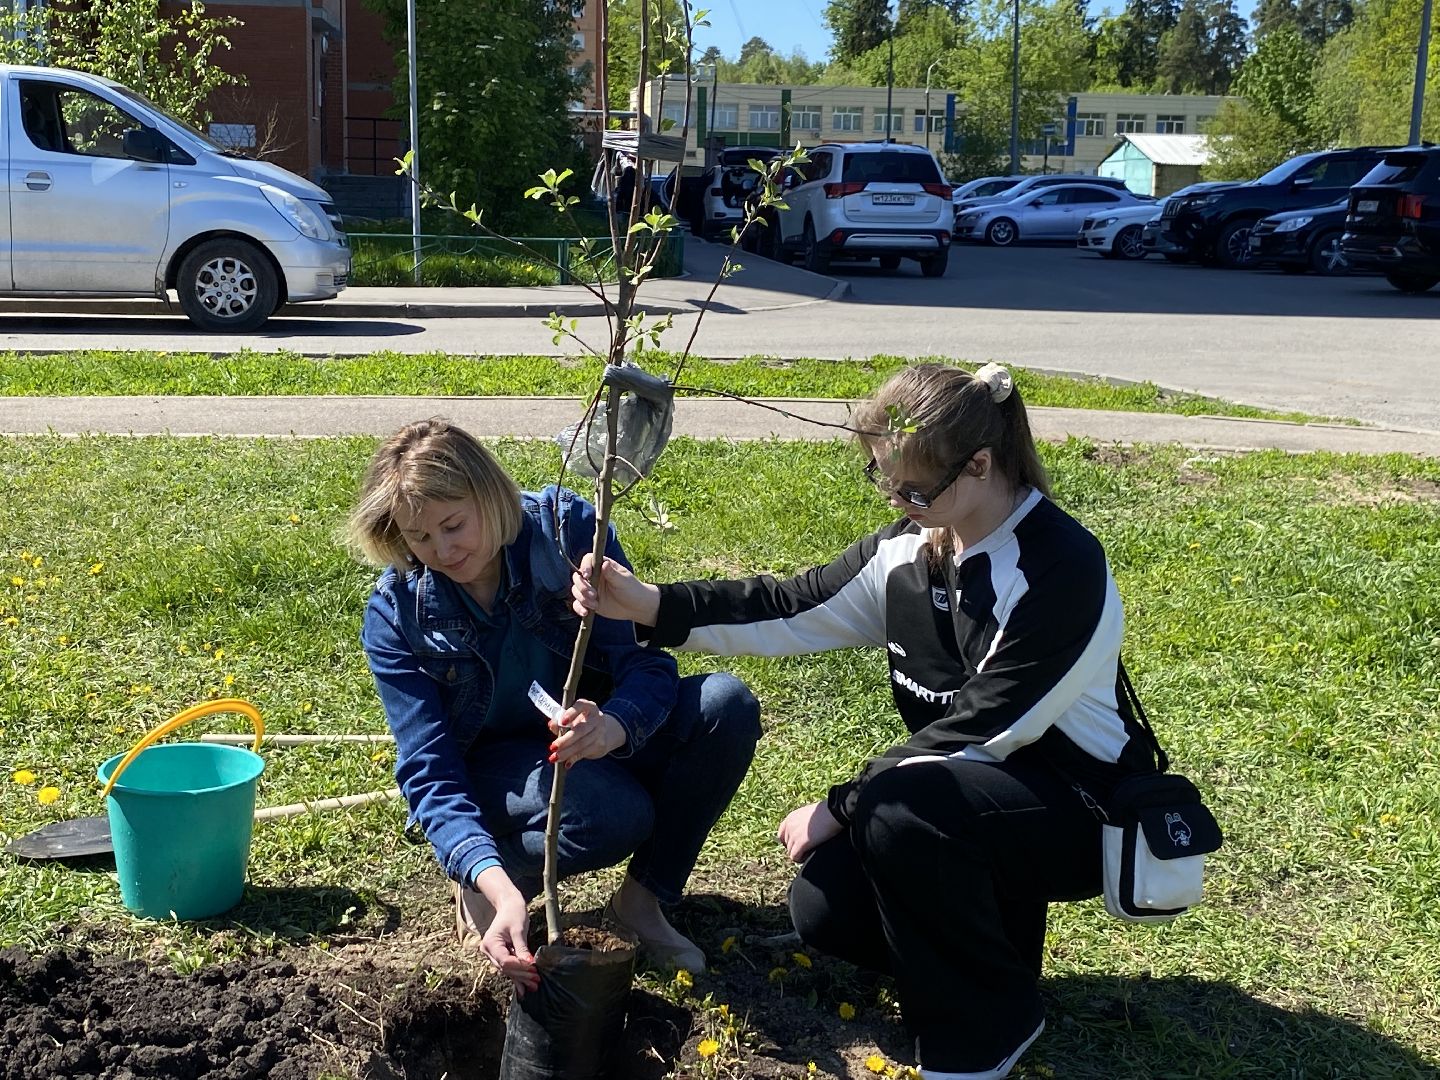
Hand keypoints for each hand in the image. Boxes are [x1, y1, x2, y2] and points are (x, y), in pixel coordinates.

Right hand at [473, 868, 538, 995]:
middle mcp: (488, 950)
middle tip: (536, 982)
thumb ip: (522, 948)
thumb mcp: (519, 929)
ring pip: (507, 969)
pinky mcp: (500, 954)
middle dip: (521, 975)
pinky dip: (517, 975)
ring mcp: (492, 953)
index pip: (505, 961)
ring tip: (533, 986)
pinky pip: (508, 966)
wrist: (508, 905)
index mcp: (490, 943)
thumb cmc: (514, 913)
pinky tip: (524, 988)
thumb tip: (529, 964)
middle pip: (505, 968)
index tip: (534, 972)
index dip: (519, 968)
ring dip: (521, 978)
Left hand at [548, 698, 626, 765]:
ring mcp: (600, 731)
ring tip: (554, 758)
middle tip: (552, 747)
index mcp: (588, 707)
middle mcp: (596, 718)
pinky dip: (574, 758)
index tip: (561, 722)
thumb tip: (551, 724)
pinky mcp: (600, 744)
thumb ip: (560, 721)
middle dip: (565, 740)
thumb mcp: (572, 718)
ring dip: (567, 752)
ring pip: (582, 743)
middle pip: (581, 730)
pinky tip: (566, 763)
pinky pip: (585, 752)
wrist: (603, 731)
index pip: (580, 706)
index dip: (571, 713)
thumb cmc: (581, 723)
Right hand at [571, 553, 660, 625]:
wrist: (636, 607)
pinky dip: (579, 608)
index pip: (588, 560)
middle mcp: (594, 577)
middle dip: (582, 586)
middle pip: (578, 577)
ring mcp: (590, 589)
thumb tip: (604, 563)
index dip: (584, 566)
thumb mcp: (624, 581)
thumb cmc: (632, 590)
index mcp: (603, 567)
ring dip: (581, 598)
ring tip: (594, 605)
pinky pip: (577, 604)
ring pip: (576, 590)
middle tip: (593, 594)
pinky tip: (586, 612)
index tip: (587, 575)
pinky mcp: (589, 602)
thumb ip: (612, 573)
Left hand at [777, 801, 843, 863]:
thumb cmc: (828, 812)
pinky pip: (795, 857)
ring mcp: (793, 835)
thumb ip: (803, 822)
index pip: (781, 834)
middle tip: (808, 849)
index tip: (798, 844)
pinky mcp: (800, 843)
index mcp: (791, 818)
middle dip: (796, 848)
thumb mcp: (810, 814)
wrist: (833, 812)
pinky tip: (810, 855)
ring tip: (811, 851)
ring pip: (790, 851)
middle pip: (786, 844)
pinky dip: (801, 859)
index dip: (789, 841)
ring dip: (800, 854)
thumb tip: (805, 833)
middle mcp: (789, 826)